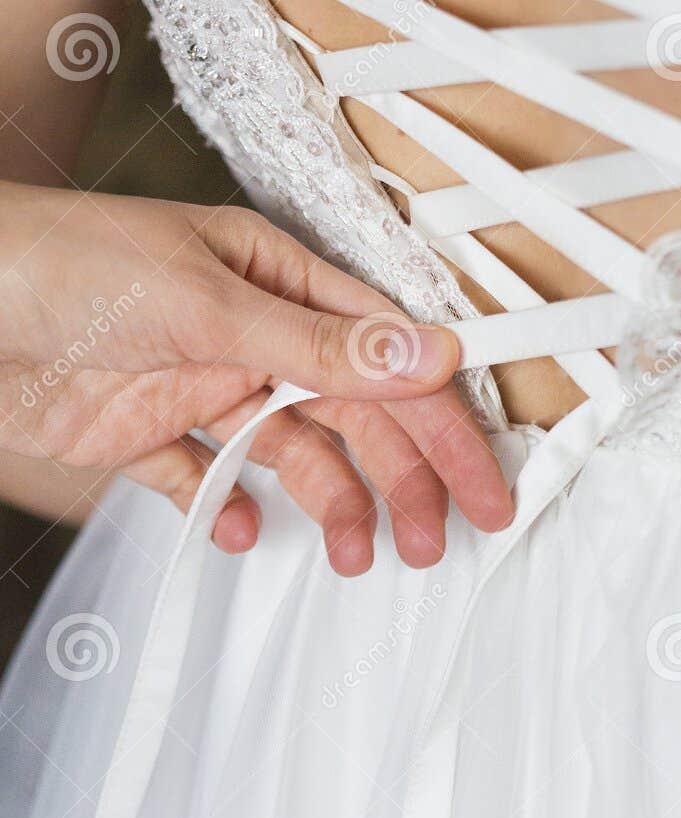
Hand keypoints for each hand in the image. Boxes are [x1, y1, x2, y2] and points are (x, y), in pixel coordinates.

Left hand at [0, 184, 512, 572]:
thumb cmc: (62, 265)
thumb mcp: (206, 303)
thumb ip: (318, 344)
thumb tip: (427, 355)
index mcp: (275, 278)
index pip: (383, 354)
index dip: (439, 417)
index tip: (481, 479)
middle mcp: (246, 331)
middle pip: (350, 410)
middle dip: (402, 474)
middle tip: (439, 538)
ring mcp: (196, 382)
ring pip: (290, 451)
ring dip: (332, 499)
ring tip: (359, 552)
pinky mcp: (141, 433)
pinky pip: (203, 480)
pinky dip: (231, 508)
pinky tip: (245, 530)